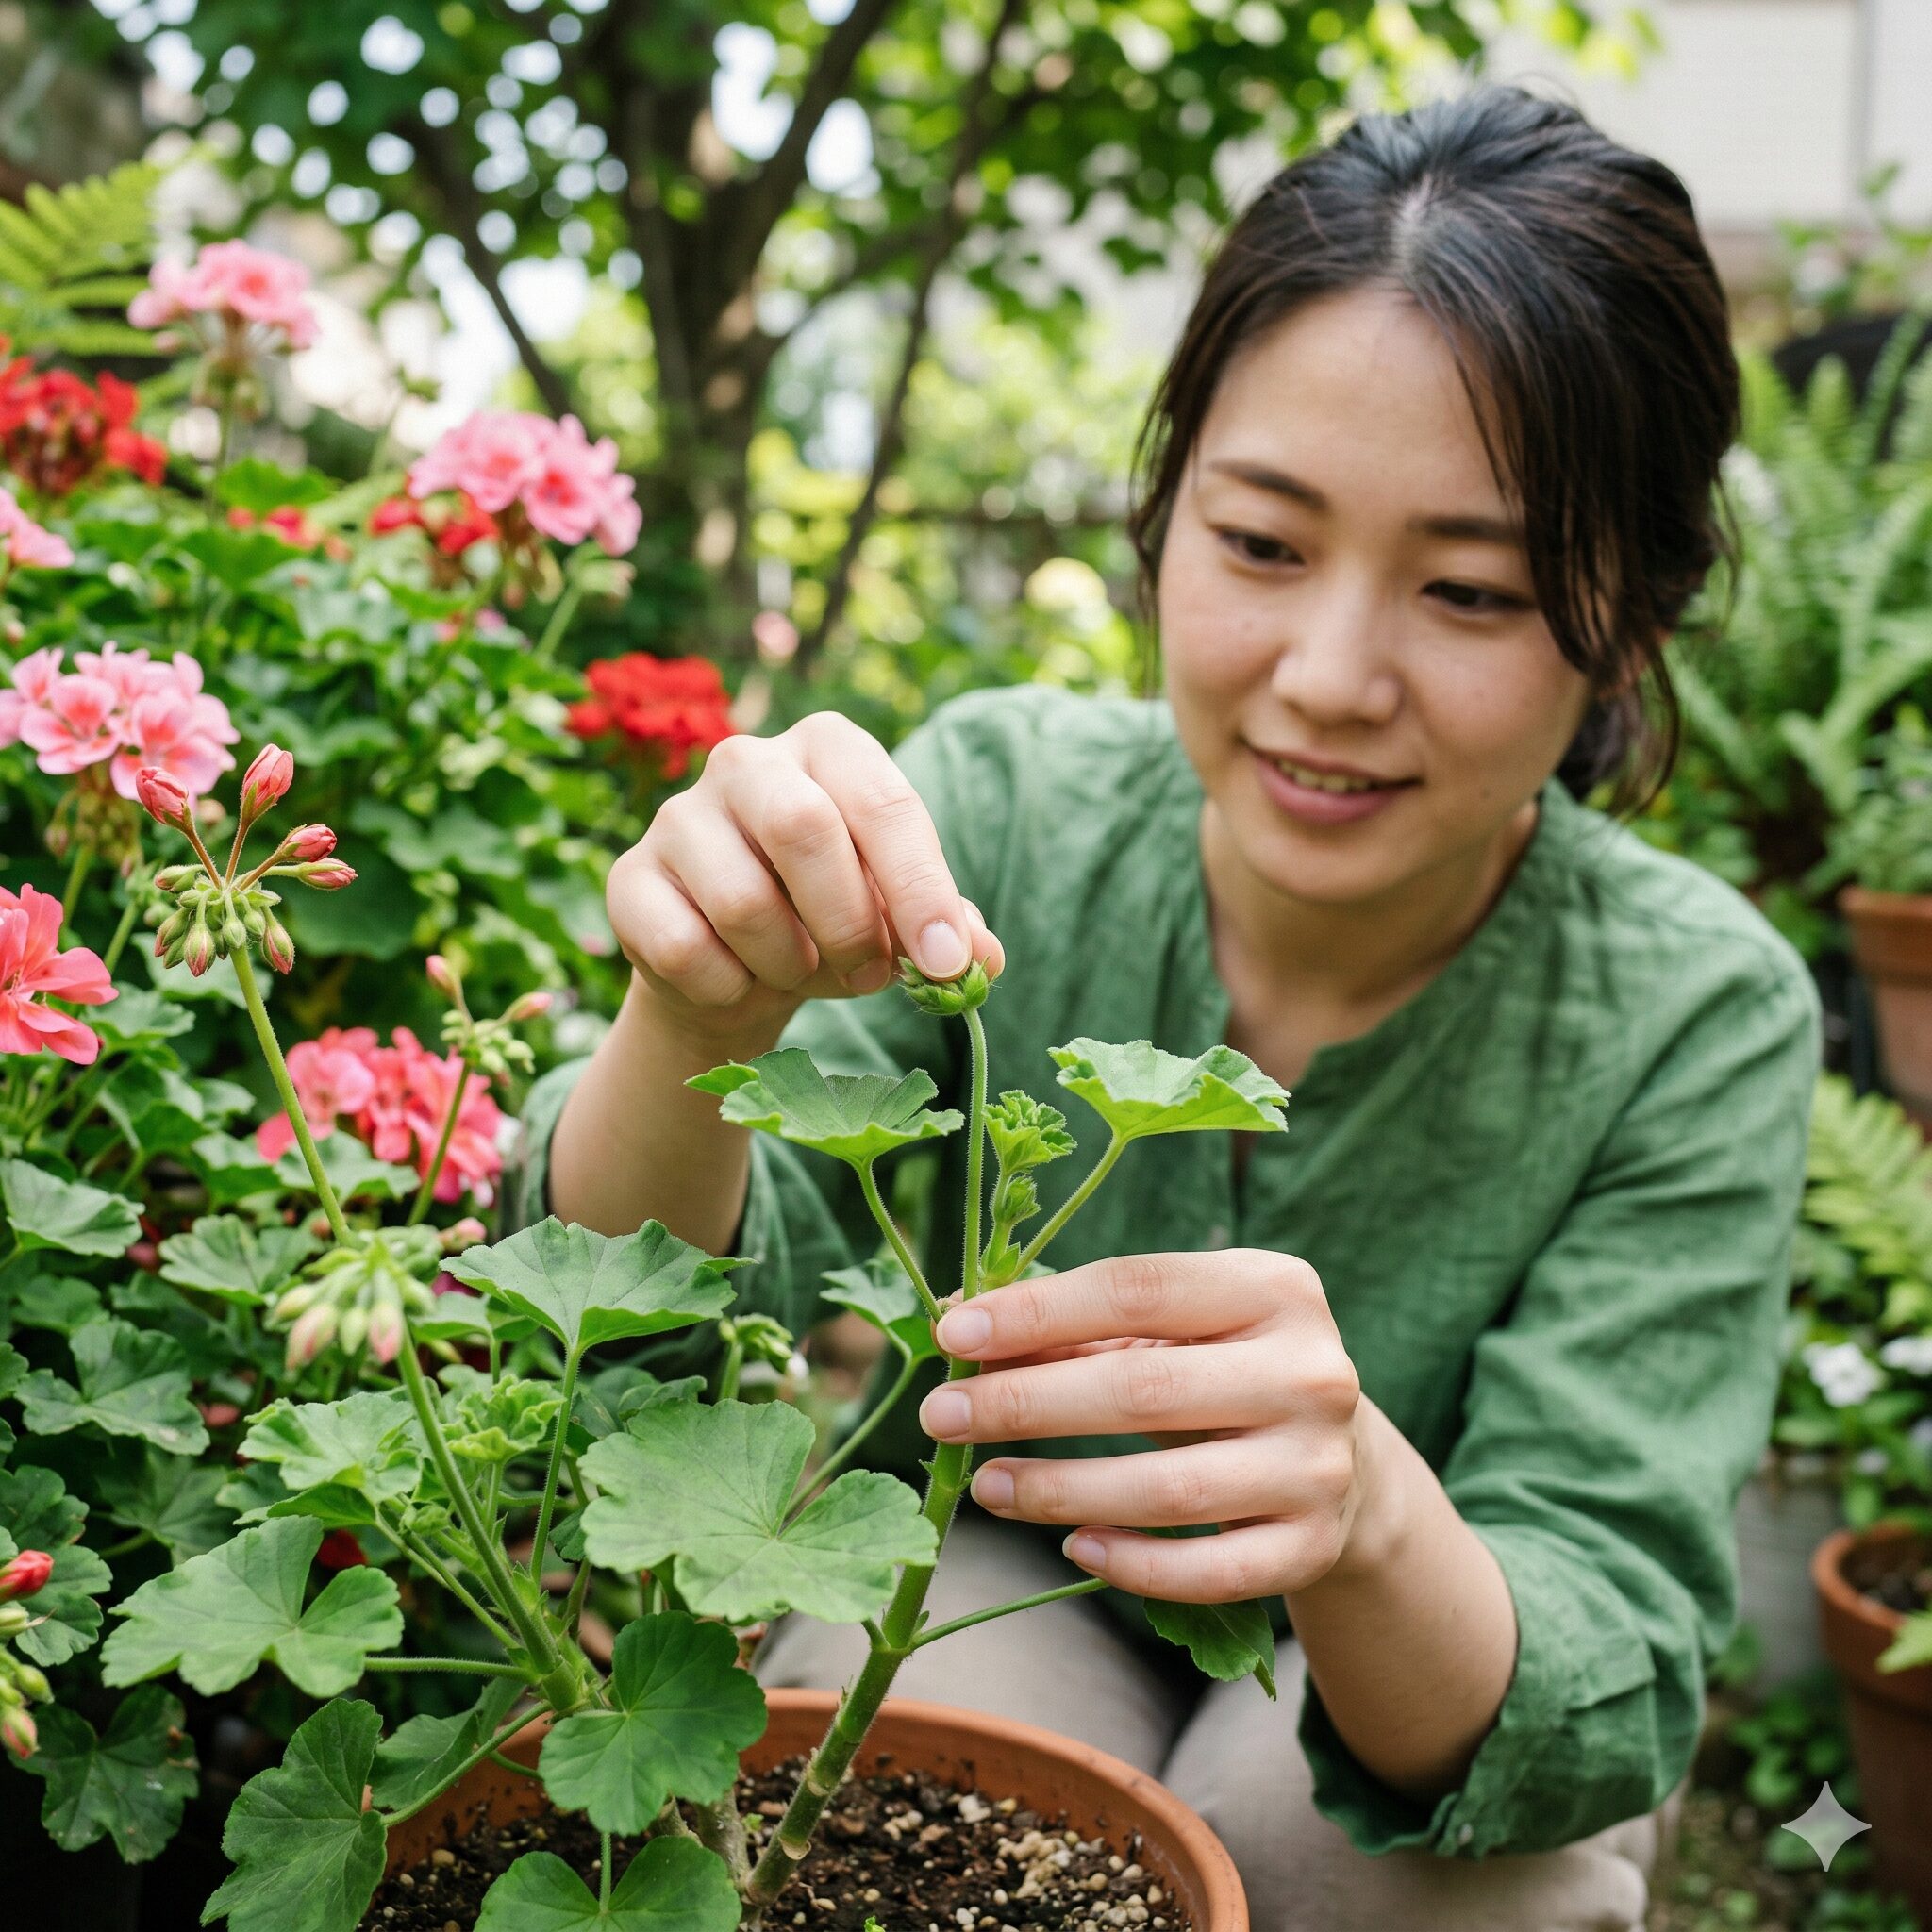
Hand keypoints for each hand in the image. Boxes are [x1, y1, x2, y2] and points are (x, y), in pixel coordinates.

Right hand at [605, 712, 1003, 1044]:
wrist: (730, 969)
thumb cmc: (829, 923)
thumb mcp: (898, 922)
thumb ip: (947, 930)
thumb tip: (981, 958)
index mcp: (829, 748)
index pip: (884, 804)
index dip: (921, 890)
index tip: (948, 963)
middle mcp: (747, 761)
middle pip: (803, 828)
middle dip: (849, 923)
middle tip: (870, 976)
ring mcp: (678, 815)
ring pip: (742, 901)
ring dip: (788, 963)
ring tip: (798, 970)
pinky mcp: (630, 877)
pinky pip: (685, 948)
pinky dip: (729, 987)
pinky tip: (737, 980)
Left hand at [920, 1249, 1375, 1603]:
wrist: (1343, 1459)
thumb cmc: (1221, 1371)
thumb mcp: (1169, 1329)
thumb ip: (1072, 1322)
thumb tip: (951, 1323)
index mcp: (1274, 1287)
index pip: (1137, 1288)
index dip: (1037, 1312)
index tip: (953, 1335)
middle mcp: (1311, 1372)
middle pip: (1143, 1389)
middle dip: (1025, 1404)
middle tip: (940, 1418)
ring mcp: (1319, 1465)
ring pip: (1169, 1489)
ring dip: (1059, 1490)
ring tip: (985, 1486)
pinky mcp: (1315, 1546)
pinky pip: (1210, 1570)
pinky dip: (1133, 1564)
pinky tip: (1074, 1547)